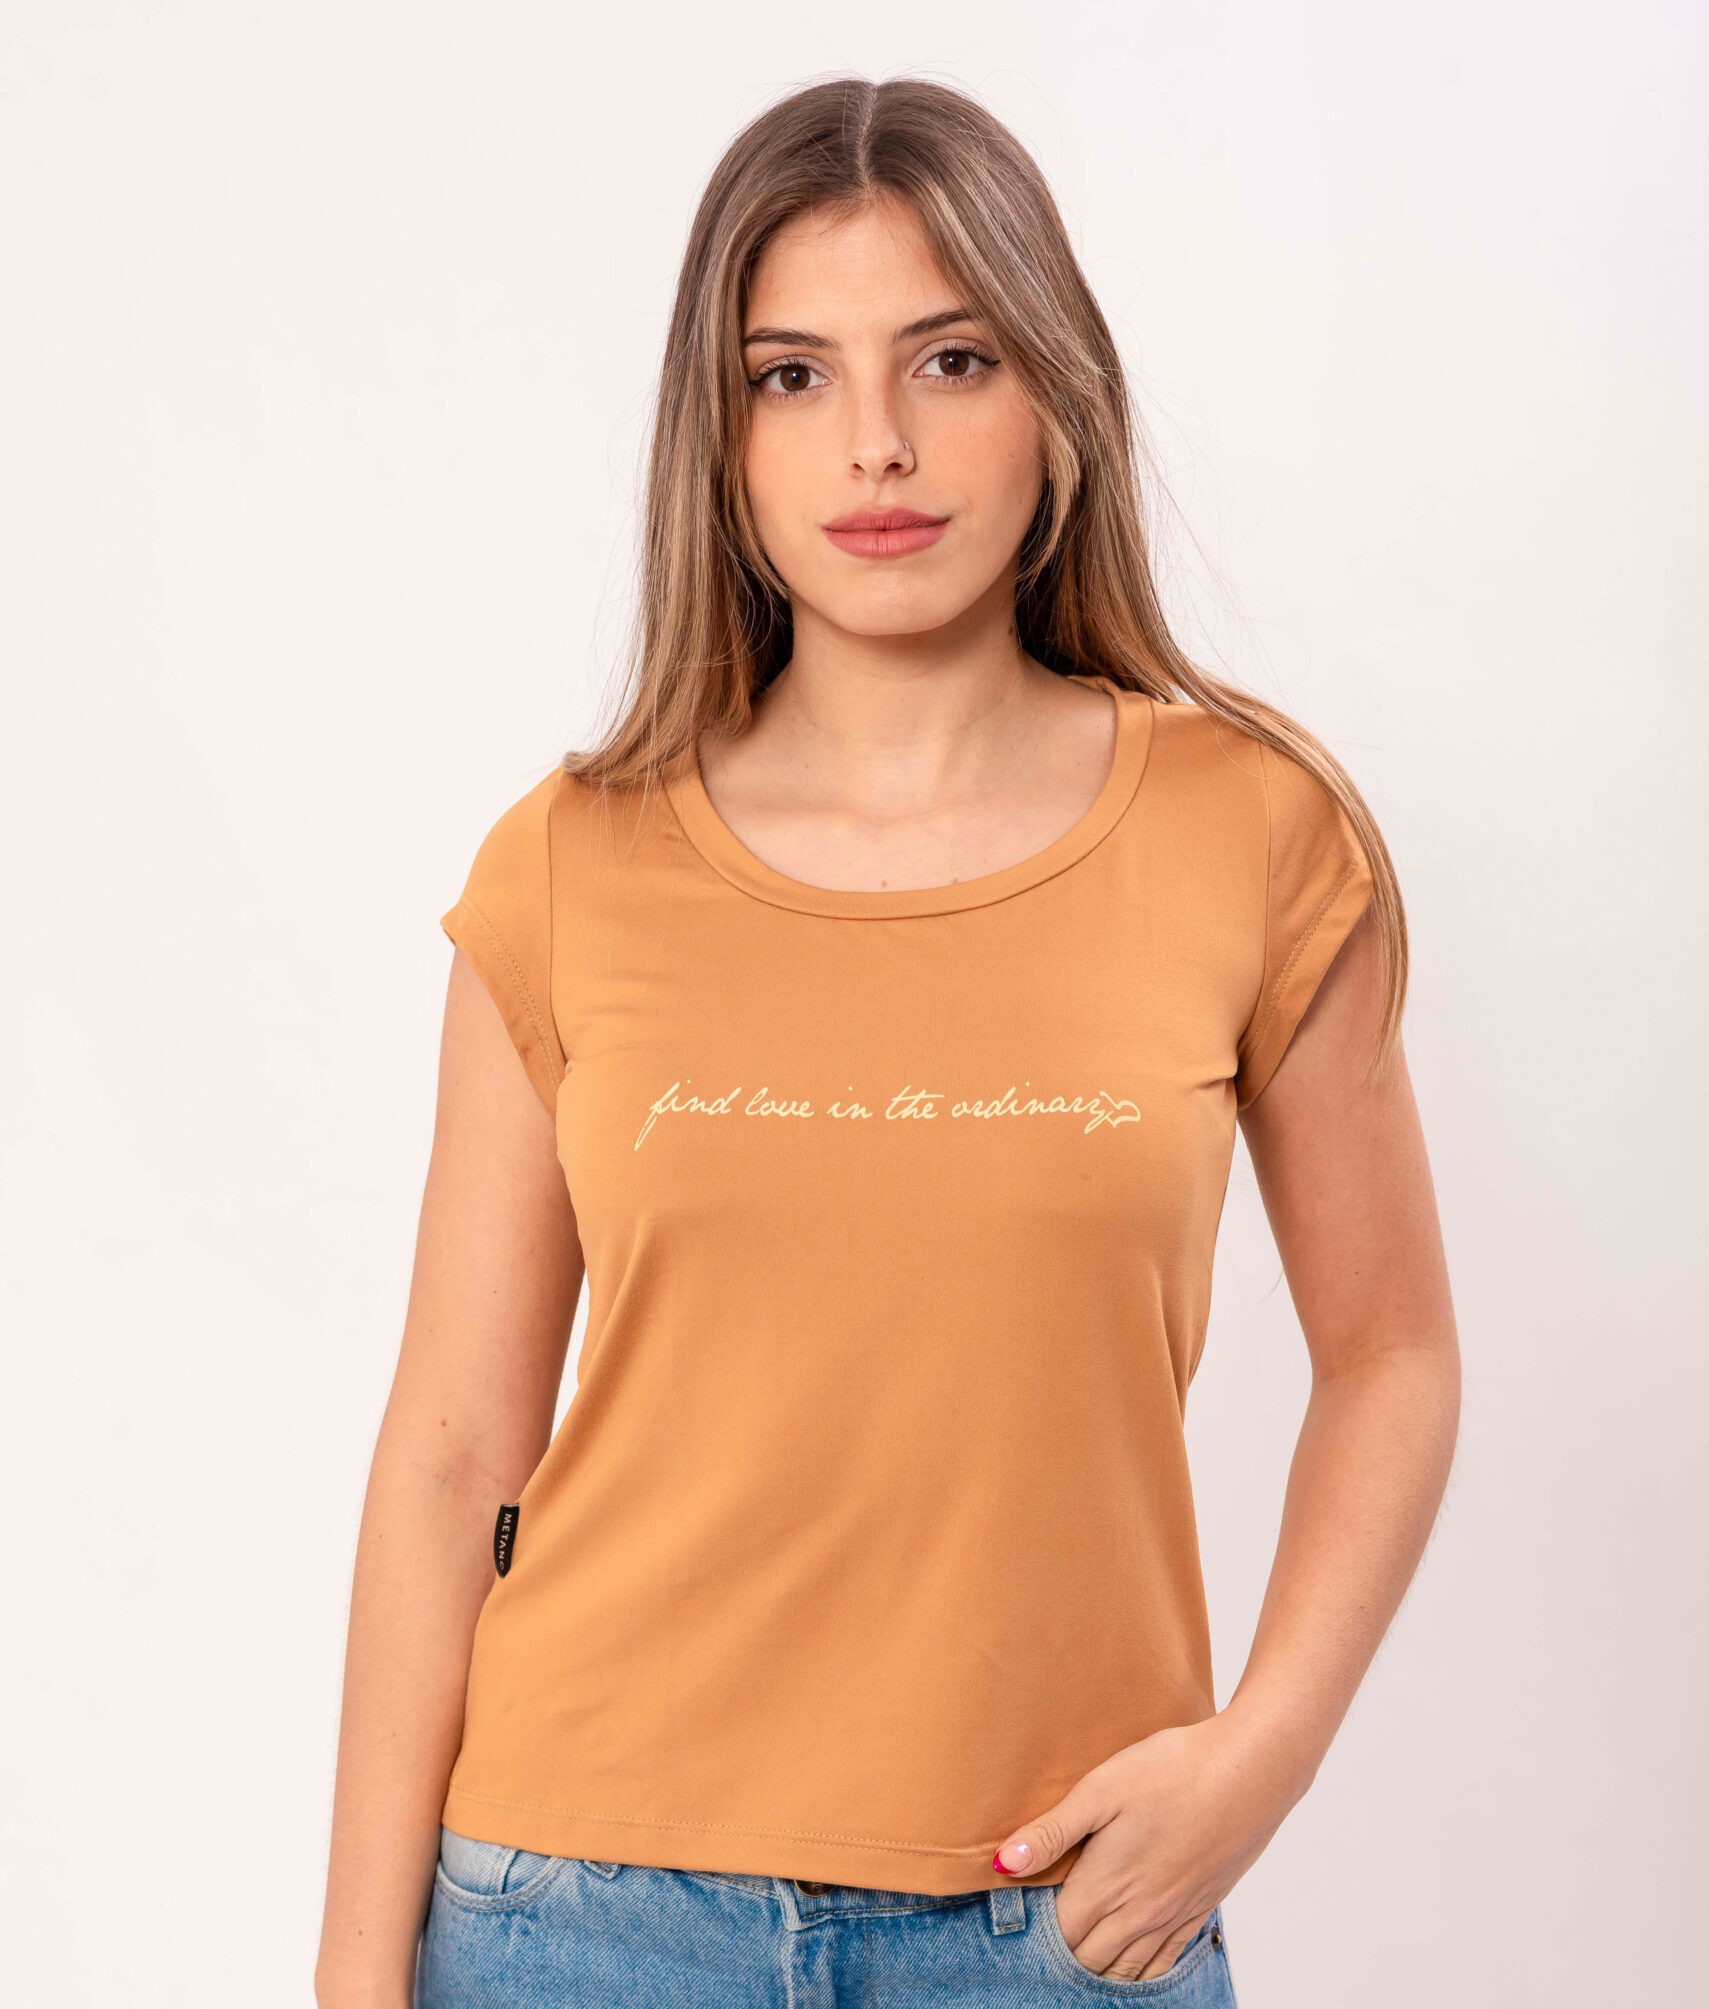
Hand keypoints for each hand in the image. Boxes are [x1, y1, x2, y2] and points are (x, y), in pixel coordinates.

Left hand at [992, 1710, 1304, 1980]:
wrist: (1250, 1771)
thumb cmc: (1173, 1770)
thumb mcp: (1101, 1789)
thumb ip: (1052, 1832)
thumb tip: (1004, 1864)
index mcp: (1107, 1884)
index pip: (1058, 1934)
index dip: (1034, 1931)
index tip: (1018, 1918)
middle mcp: (1139, 1913)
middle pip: (1087, 1959)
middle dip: (1062, 1953)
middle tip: (1043, 1936)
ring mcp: (1174, 1916)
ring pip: (1126, 1970)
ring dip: (1098, 1968)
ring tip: (1079, 1954)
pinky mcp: (1202, 1909)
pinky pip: (1165, 1963)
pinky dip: (1141, 1973)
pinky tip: (1131, 1967)